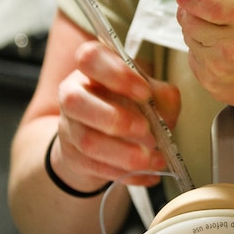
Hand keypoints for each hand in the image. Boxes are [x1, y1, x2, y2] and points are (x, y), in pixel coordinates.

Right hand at [53, 40, 180, 188]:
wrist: (105, 138)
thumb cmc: (129, 106)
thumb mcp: (148, 94)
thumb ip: (161, 94)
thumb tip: (165, 102)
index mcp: (91, 69)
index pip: (89, 58)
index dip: (116, 74)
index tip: (144, 92)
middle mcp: (73, 94)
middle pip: (76, 101)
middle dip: (115, 118)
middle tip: (147, 129)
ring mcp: (68, 127)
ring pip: (87, 141)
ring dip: (126, 154)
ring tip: (155, 159)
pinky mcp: (72, 156)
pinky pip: (95, 167)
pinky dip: (127, 174)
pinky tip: (149, 175)